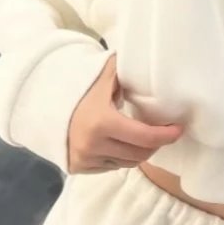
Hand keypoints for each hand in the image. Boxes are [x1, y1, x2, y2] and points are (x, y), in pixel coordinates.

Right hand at [67, 58, 183, 173]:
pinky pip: (111, 168)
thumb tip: (151, 56)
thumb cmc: (80, 89)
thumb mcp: (103, 76)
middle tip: (162, 132)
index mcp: (102, 122)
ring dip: (138, 152)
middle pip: (139, 154)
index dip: (166, 135)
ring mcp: (85, 159)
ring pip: (127, 163)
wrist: (45, 104)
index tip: (178, 129)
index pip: (144, 137)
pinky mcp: (79, 168)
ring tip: (141, 137)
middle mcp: (93, 145)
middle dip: (155, 144)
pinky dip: (120, 158)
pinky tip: (120, 144)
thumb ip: (126, 68)